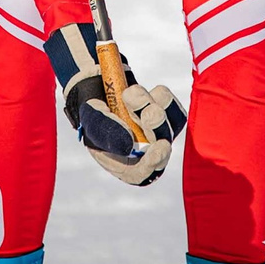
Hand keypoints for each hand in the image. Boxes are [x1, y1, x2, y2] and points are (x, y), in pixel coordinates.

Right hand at [46, 22, 184, 186]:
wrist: (97, 91)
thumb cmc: (93, 114)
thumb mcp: (93, 122)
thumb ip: (107, 133)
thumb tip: (129, 145)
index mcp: (126, 165)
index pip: (144, 172)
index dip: (154, 162)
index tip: (159, 147)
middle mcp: (147, 152)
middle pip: (163, 145)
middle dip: (157, 127)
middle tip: (148, 112)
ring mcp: (158, 131)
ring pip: (171, 122)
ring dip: (152, 105)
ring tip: (129, 94)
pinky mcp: (165, 111)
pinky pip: (169, 103)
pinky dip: (157, 94)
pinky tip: (135, 91)